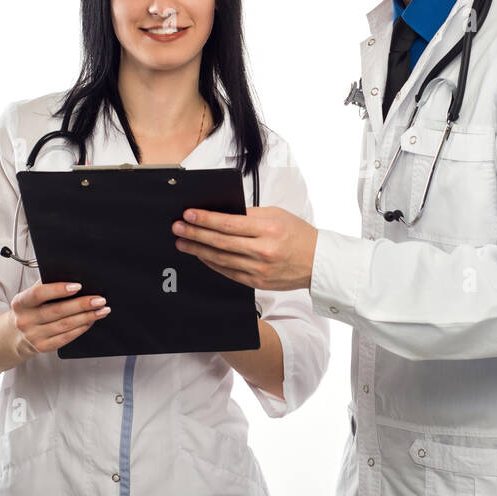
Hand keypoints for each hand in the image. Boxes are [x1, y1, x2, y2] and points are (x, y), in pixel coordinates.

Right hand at [8, 280, 110, 361]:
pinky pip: (65, 338)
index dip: (59, 289)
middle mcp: (25, 320)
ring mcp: (33, 335)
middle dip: (82, 304)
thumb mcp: (30, 296)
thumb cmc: (28, 310)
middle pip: (57, 311)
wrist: (15, 335)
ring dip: (87, 317)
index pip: (39, 293)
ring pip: (65, 325)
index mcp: (21, 302)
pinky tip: (90, 321)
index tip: (78, 286)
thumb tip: (71, 275)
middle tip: (99, 299)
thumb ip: (46, 285)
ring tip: (101, 310)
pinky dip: (80, 328)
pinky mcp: (42, 347)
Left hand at [172, 206, 317, 290]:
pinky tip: (201, 256)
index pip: (229, 223)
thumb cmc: (299, 235)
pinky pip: (228, 272)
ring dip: (198, 250)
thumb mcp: (277, 215)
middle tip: (178, 228)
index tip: (189, 214)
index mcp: (268, 229)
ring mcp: (259, 269)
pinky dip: (212, 263)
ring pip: (221, 259)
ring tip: (183, 242)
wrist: (317, 263)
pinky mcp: (257, 282)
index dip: (205, 219)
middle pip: (220, 242)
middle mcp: (263, 250)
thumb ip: (250, 215)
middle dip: (195, 234)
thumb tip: (221, 213)